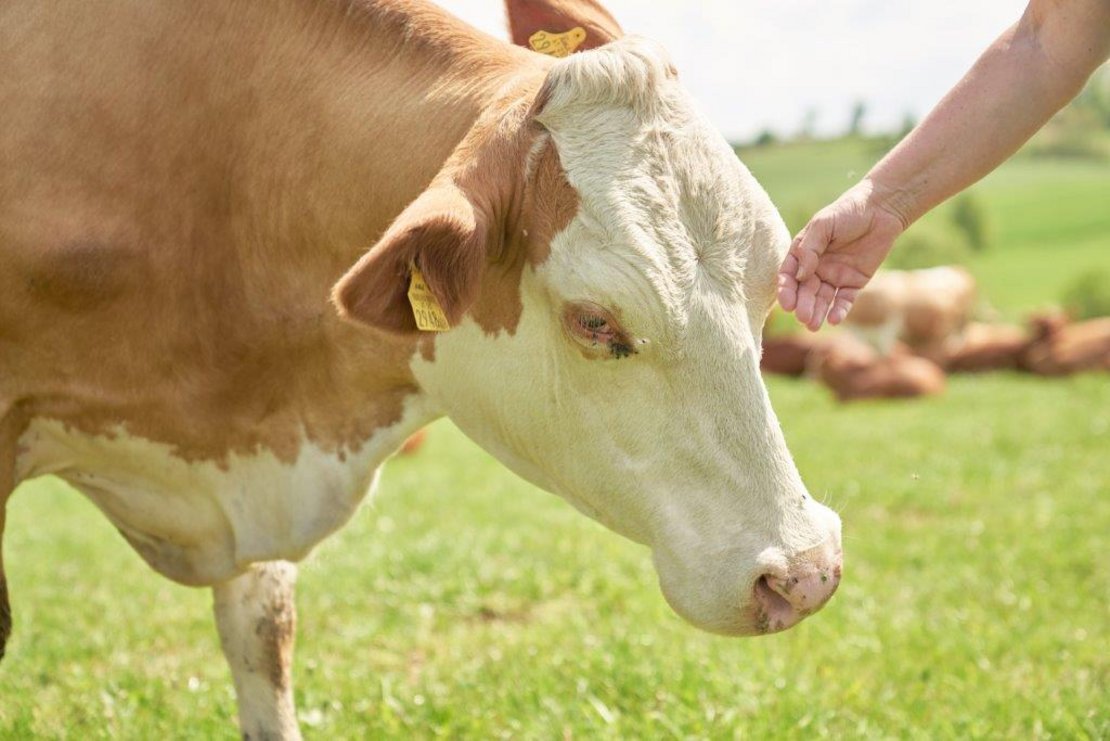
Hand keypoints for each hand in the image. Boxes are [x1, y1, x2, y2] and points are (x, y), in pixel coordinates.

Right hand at [777, 180, 907, 330]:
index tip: (786, 303)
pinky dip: (839, 311)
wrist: (881, 209)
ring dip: (817, 312)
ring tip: (813, 325)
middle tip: (803, 317)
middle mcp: (816, 268)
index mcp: (803, 253)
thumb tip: (800, 276)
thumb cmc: (847, 211)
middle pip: (806, 291)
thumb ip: (809, 249)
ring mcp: (834, 276)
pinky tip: (834, 320)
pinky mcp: (854, 283)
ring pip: (823, 299)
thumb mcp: (822, 225)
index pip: (789, 275)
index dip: (786, 289)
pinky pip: (844, 300)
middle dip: (803, 305)